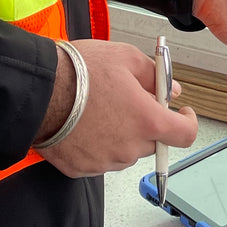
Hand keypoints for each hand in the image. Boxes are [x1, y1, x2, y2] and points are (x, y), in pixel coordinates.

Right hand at [36, 40, 197, 176]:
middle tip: (128, 101)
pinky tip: (83, 125)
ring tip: (99, 110)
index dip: (188, 122)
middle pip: (152, 142)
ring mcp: (105, 162)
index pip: (185, 134)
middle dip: (147, 124)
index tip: (182, 112)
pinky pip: (100, 159)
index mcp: (147, 120)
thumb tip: (172, 92)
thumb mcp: (125, 57)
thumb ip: (155, 76)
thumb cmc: (81, 71)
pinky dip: (98, 145)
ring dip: (122, 135)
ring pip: (126, 151)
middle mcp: (130, 148)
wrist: (38, 91)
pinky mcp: (82, 170)